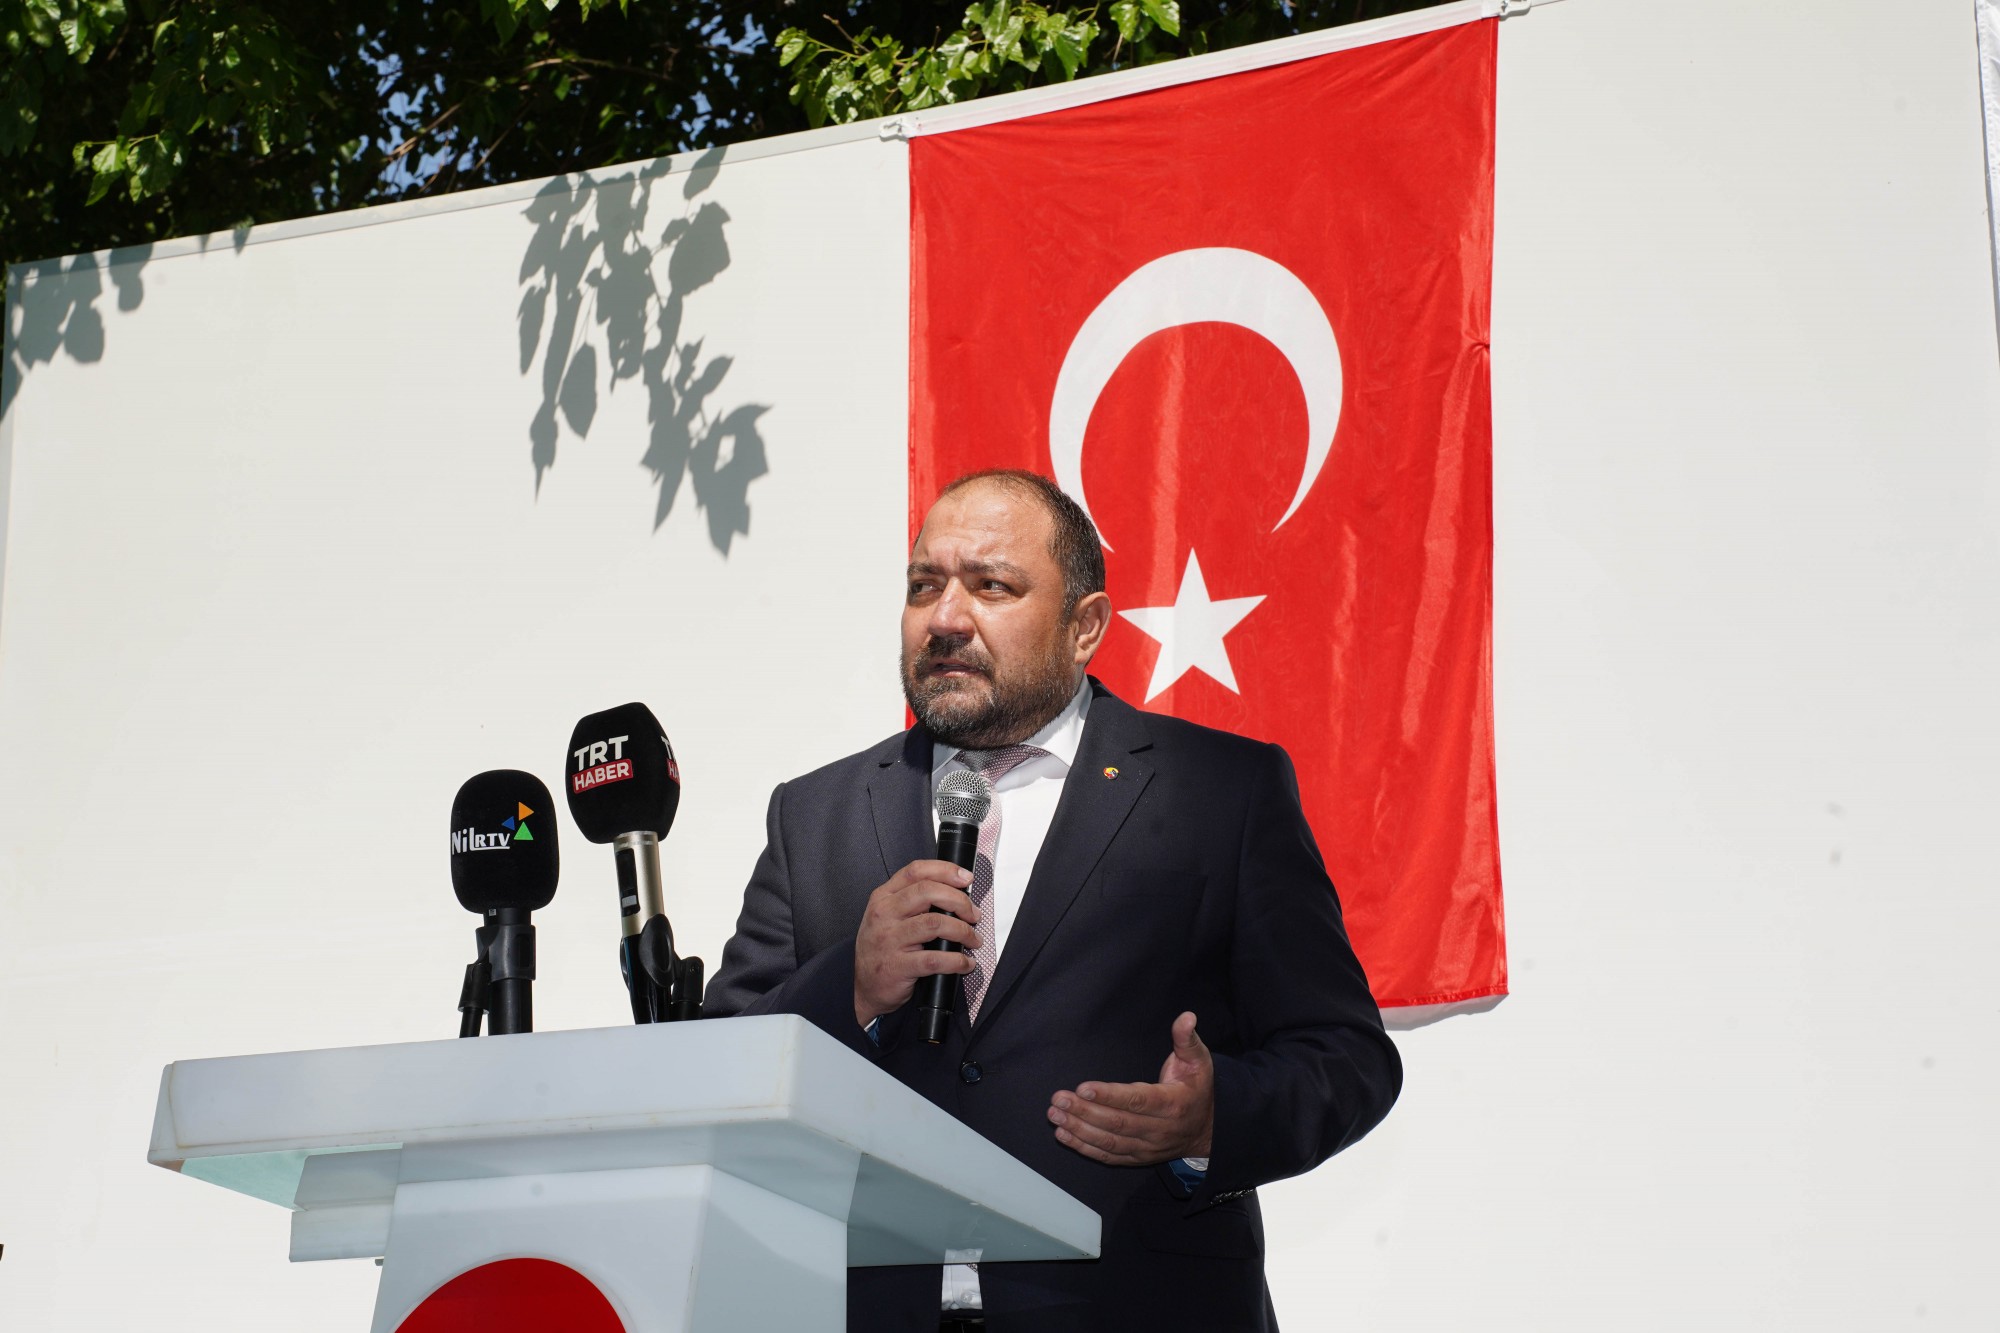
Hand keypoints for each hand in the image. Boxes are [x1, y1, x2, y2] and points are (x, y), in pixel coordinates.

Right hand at [853, 859, 982, 1027]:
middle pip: (928, 892)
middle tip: (973, 914)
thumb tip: (955, 893)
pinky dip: (957, 961)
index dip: (945, 870)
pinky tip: (965, 963)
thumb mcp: (888, 916)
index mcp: (883, 897)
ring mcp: (889, 940)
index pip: (916, 871)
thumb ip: (913, 900)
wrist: (865, 987)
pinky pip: (935, 959)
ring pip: (935, 923)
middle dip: (959, 900)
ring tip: (972, 939)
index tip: (966, 878)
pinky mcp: (898, 966)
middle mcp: (884, 914)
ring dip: (963, 931)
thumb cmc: (882, 948)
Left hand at [1047, 1012, 1214, 1165]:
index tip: (1083, 1088)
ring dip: (1079, 1129)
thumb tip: (1187, 1016)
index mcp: (1172, 1104)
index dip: (1109, 1096)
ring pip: (1110, 1142)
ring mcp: (1147, 1147)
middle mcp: (1159, 1130)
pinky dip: (1084, 1148)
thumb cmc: (1197, 1089)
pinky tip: (1064, 1135)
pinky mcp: (1138, 1158)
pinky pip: (1109, 1156)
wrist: (1209, 1129)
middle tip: (1058, 1100)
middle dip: (1084, 1111)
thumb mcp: (1199, 1061)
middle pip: (1118, 1123)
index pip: (1137, 1101)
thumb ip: (1187, 1039)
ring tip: (1055, 1115)